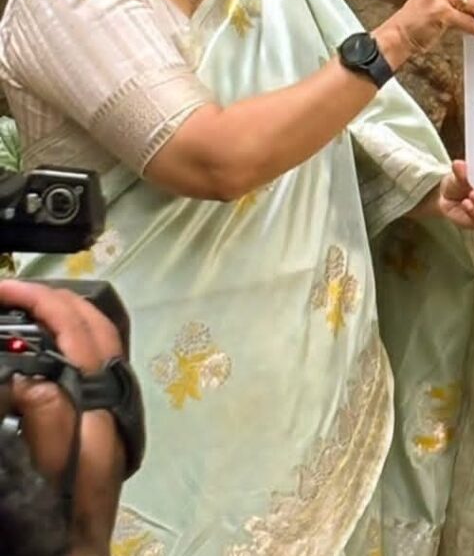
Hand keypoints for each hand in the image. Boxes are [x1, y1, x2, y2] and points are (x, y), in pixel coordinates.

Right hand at [0, 280, 125, 555]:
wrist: (80, 552)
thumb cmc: (61, 520)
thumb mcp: (45, 475)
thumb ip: (46, 422)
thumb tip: (31, 373)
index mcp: (102, 402)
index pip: (80, 331)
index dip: (43, 302)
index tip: (5, 290)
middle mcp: (116, 394)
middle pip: (95, 326)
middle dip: (53, 298)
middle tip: (7, 291)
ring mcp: (115, 402)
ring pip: (99, 336)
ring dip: (64, 312)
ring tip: (22, 305)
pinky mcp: (107, 414)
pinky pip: (95, 357)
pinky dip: (71, 335)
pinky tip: (45, 341)